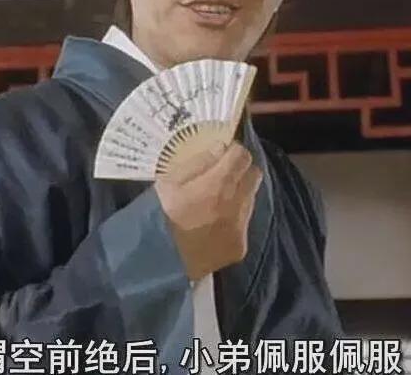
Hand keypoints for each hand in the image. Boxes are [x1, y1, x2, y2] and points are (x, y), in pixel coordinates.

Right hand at [154, 141, 262, 280]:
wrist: (157, 262)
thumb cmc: (158, 215)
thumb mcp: (168, 181)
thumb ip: (198, 162)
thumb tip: (222, 148)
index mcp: (217, 186)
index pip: (243, 156)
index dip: (234, 151)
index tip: (224, 154)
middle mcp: (235, 206)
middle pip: (254, 175)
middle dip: (241, 170)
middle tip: (222, 174)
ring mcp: (240, 228)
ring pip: (250, 198)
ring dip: (238, 194)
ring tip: (214, 202)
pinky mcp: (240, 247)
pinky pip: (244, 223)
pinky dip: (233, 219)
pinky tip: (214, 224)